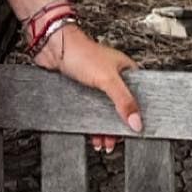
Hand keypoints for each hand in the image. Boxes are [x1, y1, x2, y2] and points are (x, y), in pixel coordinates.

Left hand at [33, 22, 141, 152]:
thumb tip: (136, 122)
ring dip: (103, 128)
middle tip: (115, 141)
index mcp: (127, 71)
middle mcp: (113, 78)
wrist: (54, 48)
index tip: (135, 130)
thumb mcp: (108, 79)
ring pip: (104, 111)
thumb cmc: (81, 52)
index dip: (137, 115)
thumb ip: (123, 101)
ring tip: (103, 142)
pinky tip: (92, 133)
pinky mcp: (83, 90)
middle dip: (117, 126)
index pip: (138, 97)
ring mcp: (97, 85)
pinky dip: (92, 123)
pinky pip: (90, 110)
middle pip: (121, 108)